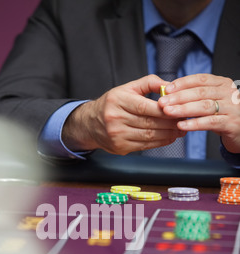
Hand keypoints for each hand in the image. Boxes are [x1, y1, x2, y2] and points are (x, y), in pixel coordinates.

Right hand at [62, 75, 185, 154]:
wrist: (90, 124)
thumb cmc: (113, 104)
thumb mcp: (127, 88)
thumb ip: (149, 83)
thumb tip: (170, 85)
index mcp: (118, 100)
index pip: (145, 107)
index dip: (165, 110)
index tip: (180, 109)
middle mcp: (115, 119)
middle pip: (149, 122)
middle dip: (170, 123)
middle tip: (185, 120)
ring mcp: (117, 135)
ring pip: (148, 136)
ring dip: (168, 134)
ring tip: (181, 130)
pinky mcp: (120, 147)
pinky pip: (145, 146)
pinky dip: (160, 142)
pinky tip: (170, 137)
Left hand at [159, 74, 239, 153]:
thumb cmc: (224, 115)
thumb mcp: (213, 101)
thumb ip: (196, 96)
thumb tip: (170, 93)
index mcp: (222, 84)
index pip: (200, 79)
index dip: (182, 83)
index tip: (167, 89)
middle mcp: (228, 93)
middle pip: (200, 92)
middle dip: (178, 97)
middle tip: (162, 102)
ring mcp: (231, 108)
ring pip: (204, 106)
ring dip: (183, 109)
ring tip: (168, 112)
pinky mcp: (230, 124)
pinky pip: (210, 122)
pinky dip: (194, 124)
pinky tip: (181, 125)